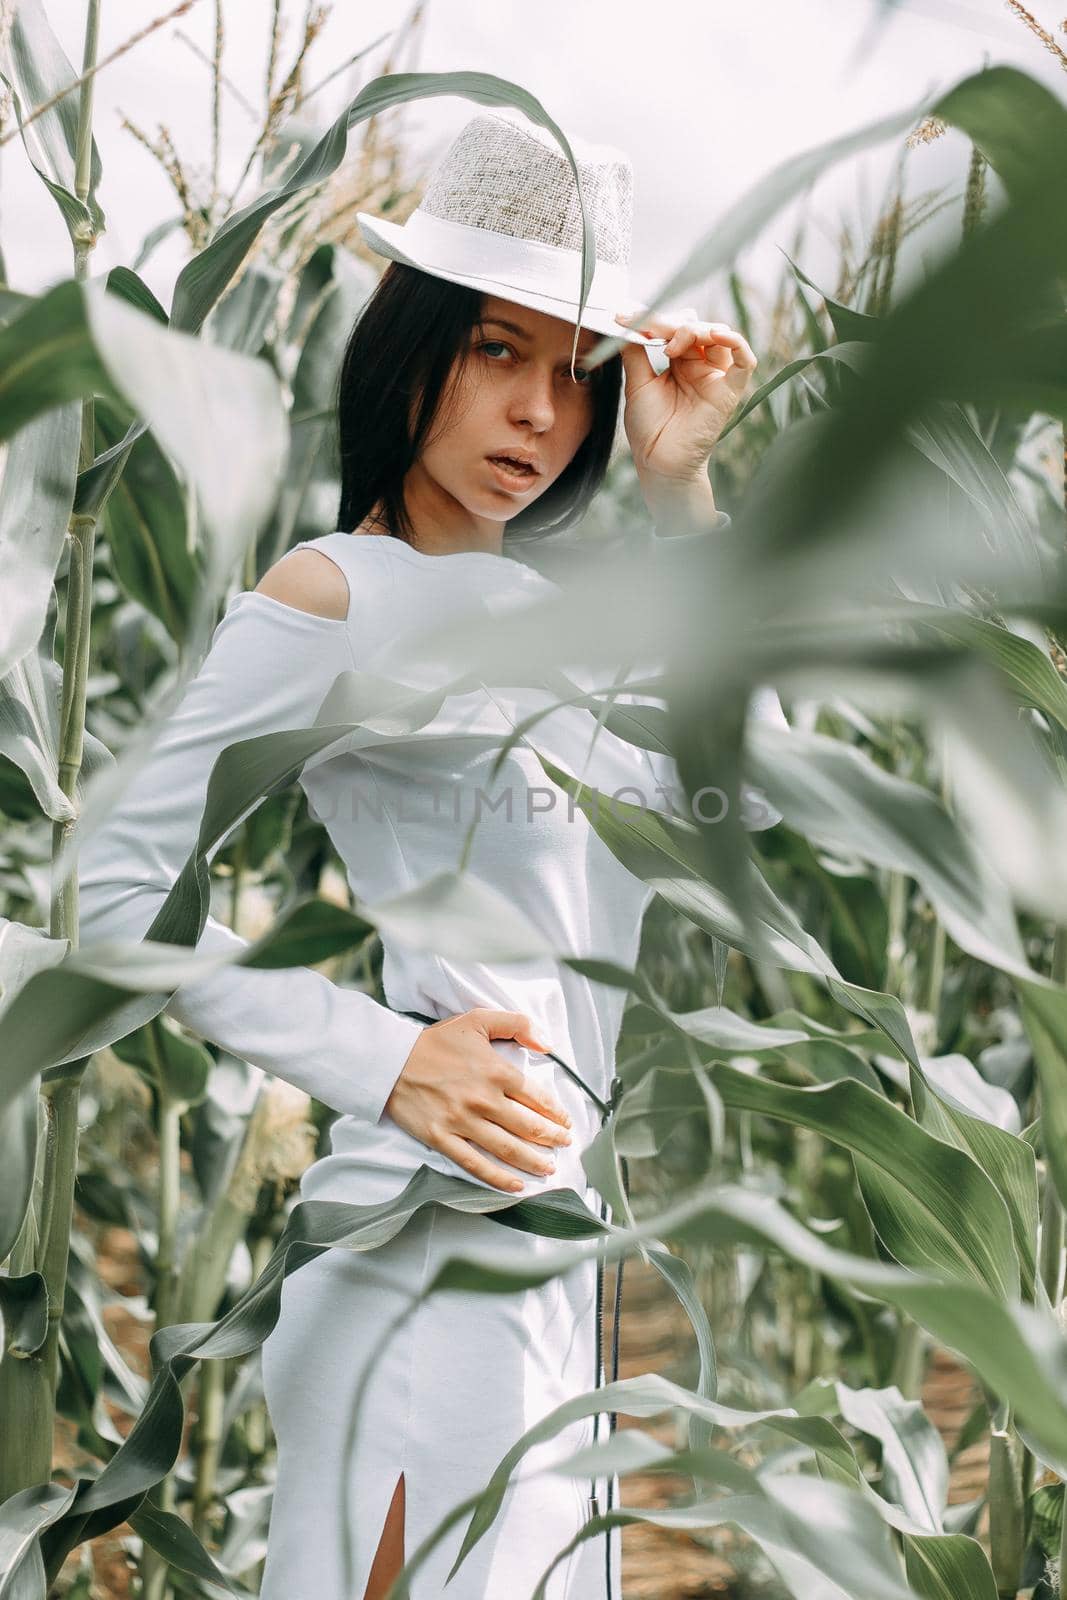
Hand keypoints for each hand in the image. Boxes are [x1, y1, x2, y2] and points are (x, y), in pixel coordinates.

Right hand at [383, 1007, 573, 1192]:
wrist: (390, 1061)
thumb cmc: (435, 1042)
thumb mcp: (477, 1019)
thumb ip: (516, 1024)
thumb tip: (547, 1043)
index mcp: (495, 1071)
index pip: (536, 1097)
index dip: (556, 1113)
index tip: (565, 1121)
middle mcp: (483, 1099)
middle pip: (528, 1126)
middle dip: (552, 1138)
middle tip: (565, 1145)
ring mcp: (462, 1122)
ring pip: (507, 1148)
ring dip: (533, 1161)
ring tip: (549, 1168)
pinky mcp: (442, 1139)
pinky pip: (475, 1164)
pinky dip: (498, 1178)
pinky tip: (516, 1185)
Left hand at [615, 305, 757, 484]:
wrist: (657, 461)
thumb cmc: (649, 428)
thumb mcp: (637, 383)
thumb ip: (635, 352)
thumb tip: (628, 323)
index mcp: (680, 363)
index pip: (676, 329)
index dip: (655, 320)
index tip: (627, 316)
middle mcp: (700, 366)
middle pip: (698, 328)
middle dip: (673, 324)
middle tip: (651, 328)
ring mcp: (716, 377)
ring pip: (720, 337)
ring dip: (698, 329)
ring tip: (674, 342)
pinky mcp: (729, 391)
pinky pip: (745, 362)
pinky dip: (737, 343)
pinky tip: (717, 336)